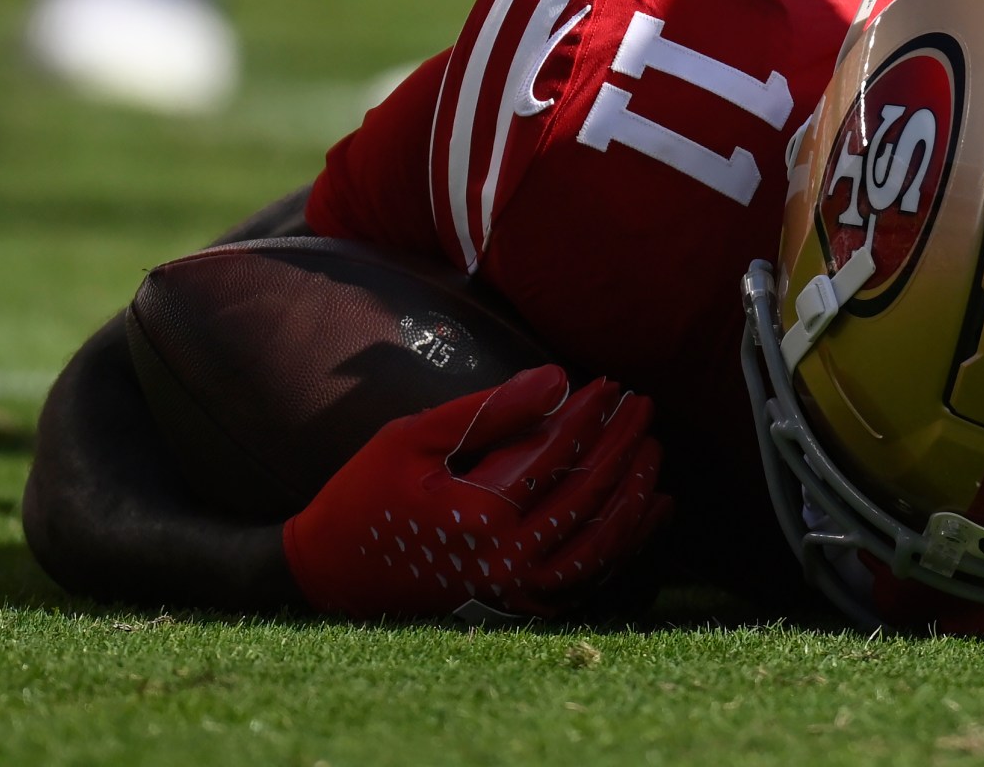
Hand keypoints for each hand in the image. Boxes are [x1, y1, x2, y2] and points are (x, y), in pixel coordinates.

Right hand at [281, 365, 670, 617]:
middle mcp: (508, 559)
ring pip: (602, 541)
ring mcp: (518, 589)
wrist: (330, 577)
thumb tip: (557, 378)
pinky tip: (653, 508)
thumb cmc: (364, 497)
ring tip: (652, 448)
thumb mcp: (412, 438)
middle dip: (621, 444)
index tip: (609, 384)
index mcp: (480, 515)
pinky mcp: (521, 604)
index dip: (589, 414)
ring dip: (634, 492)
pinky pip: (591, 574)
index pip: (556, 454)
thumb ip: (489, 410)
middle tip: (644, 405)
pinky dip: (629, 541)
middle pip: (588, 494)